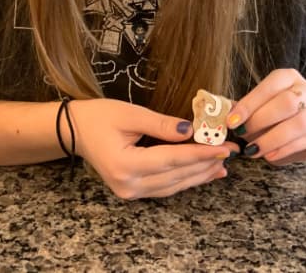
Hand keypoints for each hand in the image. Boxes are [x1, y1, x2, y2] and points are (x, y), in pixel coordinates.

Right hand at [69, 98, 238, 198]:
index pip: (172, 160)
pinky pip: (164, 187)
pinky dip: (185, 179)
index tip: (224, 147)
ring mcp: (129, 192)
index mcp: (125, 164)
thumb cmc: (99, 117)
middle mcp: (128, 184)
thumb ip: (161, 124)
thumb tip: (191, 130)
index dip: (200, 154)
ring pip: (173, 185)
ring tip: (222, 165)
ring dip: (199, 175)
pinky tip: (201, 173)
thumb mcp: (130, 114)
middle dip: (205, 164)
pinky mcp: (132, 190)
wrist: (75, 130)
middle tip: (231, 152)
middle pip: (175, 176)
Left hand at [226, 69, 305, 164]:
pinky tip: (269, 156)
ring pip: (299, 123)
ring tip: (253, 150)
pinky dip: (284, 150)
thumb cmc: (276, 115)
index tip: (232, 121)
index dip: (250, 103)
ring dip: (272, 138)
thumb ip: (246, 110)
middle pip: (287, 102)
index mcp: (289, 77)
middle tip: (242, 133)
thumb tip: (227, 116)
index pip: (271, 86)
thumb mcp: (260, 107)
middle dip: (261, 119)